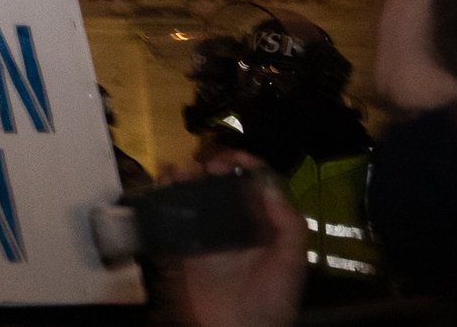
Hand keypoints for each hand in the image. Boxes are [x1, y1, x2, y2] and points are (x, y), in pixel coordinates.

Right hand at [154, 151, 306, 326]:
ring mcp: (207, 233)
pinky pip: (172, 214)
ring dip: (186, 175)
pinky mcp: (183, 244)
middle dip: (213, 165)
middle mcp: (235, 223)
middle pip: (221, 182)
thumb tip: (266, 182)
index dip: (247, 165)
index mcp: (264, 225)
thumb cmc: (271, 298)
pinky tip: (165, 186)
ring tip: (182, 173)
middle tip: (207, 166)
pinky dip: (165, 195)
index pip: (256, 184)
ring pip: (194, 193)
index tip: (236, 158)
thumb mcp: (291, 261)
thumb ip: (288, 223)